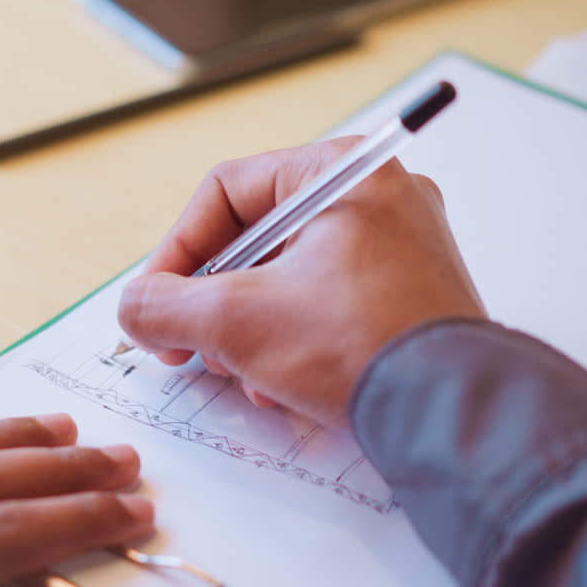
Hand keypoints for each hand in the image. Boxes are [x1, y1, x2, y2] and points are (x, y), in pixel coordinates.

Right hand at [118, 139, 485, 429]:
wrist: (452, 414)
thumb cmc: (360, 346)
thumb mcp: (236, 321)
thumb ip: (164, 306)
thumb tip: (134, 308)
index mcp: (341, 173)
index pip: (226, 192)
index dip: (176, 251)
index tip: (154, 303)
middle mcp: (378, 197)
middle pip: (255, 239)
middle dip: (212, 300)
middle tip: (187, 346)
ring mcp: (401, 247)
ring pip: (288, 278)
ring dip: (248, 330)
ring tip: (242, 376)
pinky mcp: (411, 296)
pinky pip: (327, 304)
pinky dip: (292, 341)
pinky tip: (282, 387)